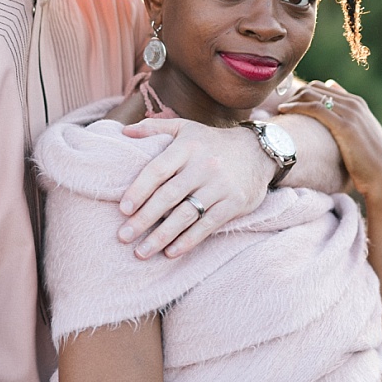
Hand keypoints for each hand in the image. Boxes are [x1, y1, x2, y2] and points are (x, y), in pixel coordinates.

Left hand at [117, 118, 271, 258]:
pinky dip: (188, 241)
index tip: (122, 210)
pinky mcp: (233, 203)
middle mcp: (203, 166)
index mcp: (186, 147)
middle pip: (168, 196)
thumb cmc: (210, 142)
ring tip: (141, 252)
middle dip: (144, 219)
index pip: (157, 170)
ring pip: (186, 215)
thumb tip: (123, 132)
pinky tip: (170, 253)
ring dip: (161, 236)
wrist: (258, 151)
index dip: (138, 190)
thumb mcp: (185, 128)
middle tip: (123, 236)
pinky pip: (207, 225)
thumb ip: (154, 128)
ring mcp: (220, 186)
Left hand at [278, 80, 381, 201]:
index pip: (321, 87)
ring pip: (313, 95)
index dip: (301, 94)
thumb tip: (332, 97)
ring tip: (278, 111)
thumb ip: (347, 118)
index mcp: (357, 103)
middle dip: (293, 96)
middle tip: (280, 109)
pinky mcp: (345, 126)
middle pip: (314, 88)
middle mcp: (354, 104)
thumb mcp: (360, 134)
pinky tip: (284, 111)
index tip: (286, 105)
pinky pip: (315, 108)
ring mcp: (351, 113)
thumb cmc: (368, 161)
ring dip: (292, 100)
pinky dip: (297, 107)